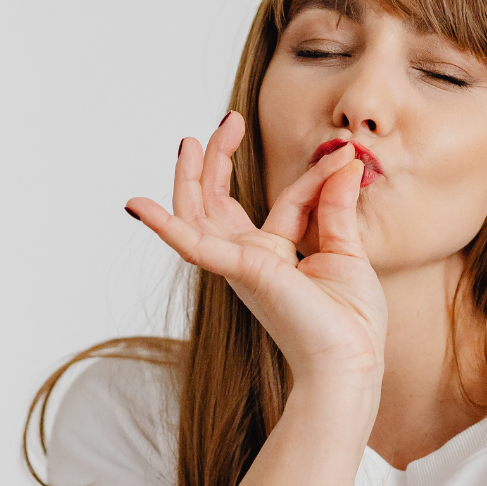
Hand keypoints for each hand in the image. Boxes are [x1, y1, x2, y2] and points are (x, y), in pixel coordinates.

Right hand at [126, 113, 387, 389]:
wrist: (349, 364)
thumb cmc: (349, 324)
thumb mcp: (348, 251)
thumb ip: (337, 206)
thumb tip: (346, 161)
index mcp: (275, 257)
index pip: (288, 201)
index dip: (317, 175)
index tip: (346, 156)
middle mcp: (250, 260)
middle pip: (218, 204)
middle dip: (216, 162)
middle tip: (227, 121)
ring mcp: (240, 266)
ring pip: (198, 216)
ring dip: (188, 179)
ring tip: (187, 142)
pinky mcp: (240, 271)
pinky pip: (194, 245)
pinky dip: (164, 226)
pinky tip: (137, 207)